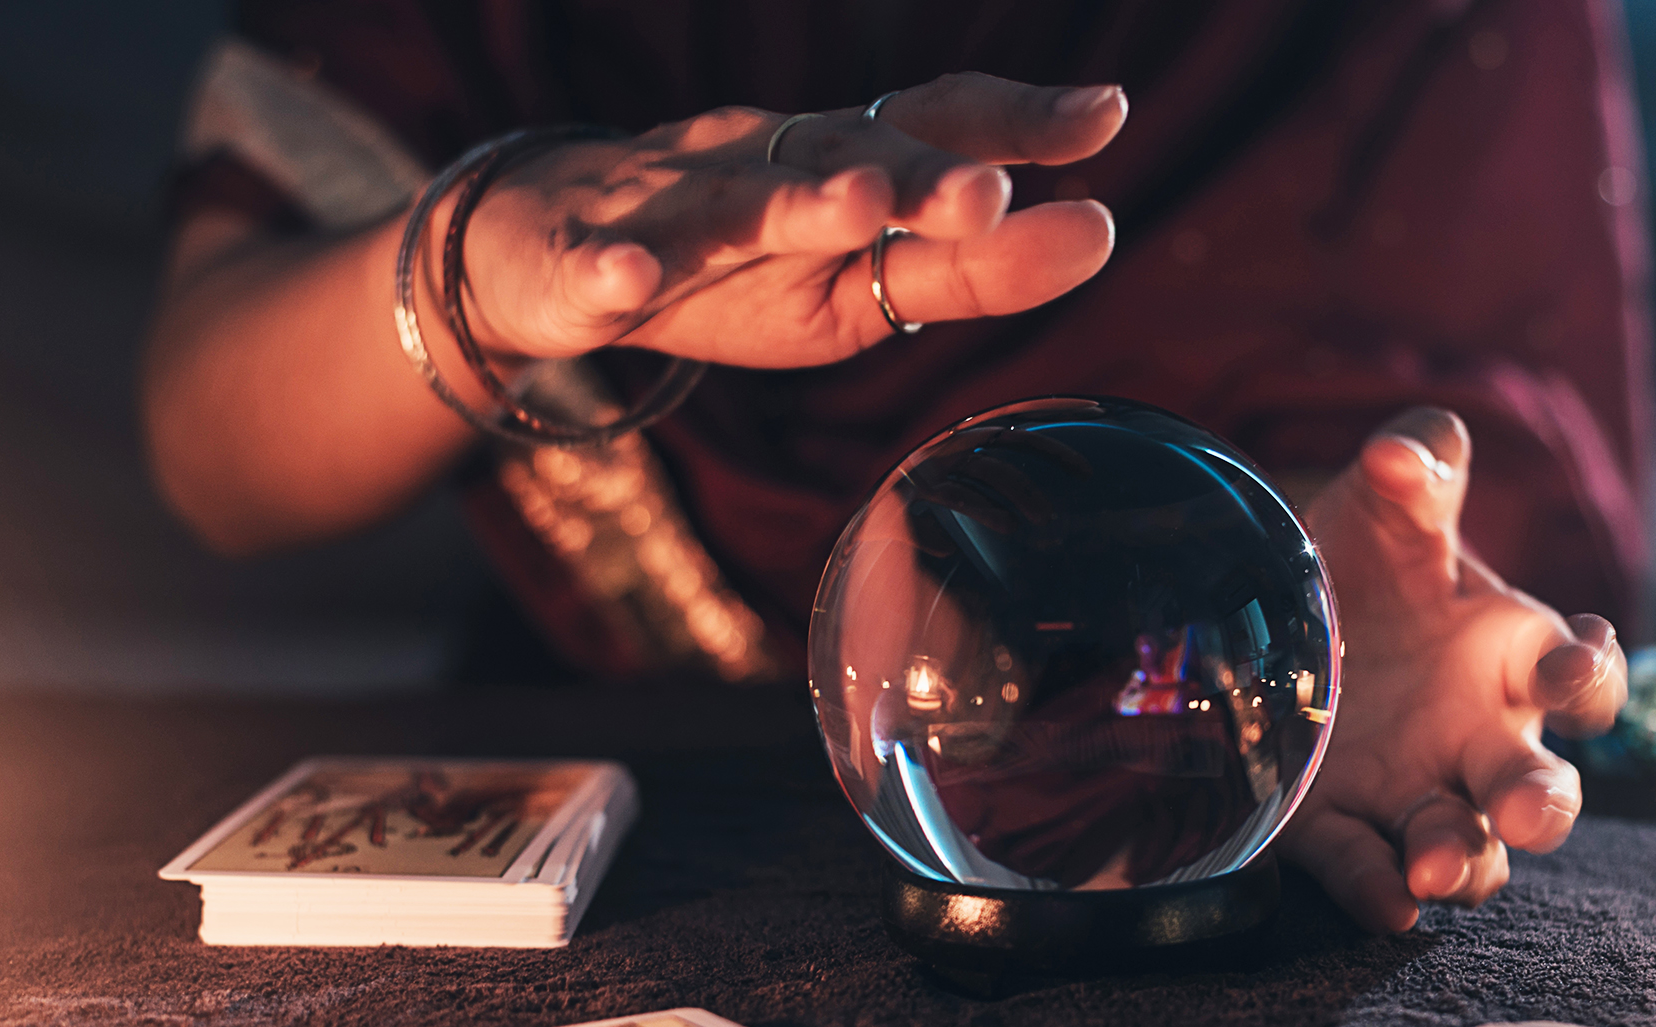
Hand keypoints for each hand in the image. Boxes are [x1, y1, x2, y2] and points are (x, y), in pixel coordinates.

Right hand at [456, 73, 1126, 368]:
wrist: (550, 253)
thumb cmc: (734, 269)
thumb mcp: (862, 280)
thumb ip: (972, 263)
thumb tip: (1102, 227)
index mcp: (834, 163)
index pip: (933, 123)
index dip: (1015, 120)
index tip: (1104, 118)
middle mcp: (761, 164)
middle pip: (846, 159)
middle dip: (920, 173)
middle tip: (991, 190)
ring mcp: (669, 208)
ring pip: (732, 203)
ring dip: (796, 203)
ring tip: (860, 203)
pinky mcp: (583, 261)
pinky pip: (596, 265)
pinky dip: (611, 268)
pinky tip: (629, 280)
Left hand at [1278, 408, 1628, 931]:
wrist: (1275, 612)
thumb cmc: (1366, 559)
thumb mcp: (1390, 507)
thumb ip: (1418, 470)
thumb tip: (1406, 449)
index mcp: (1516, 659)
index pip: (1584, 679)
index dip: (1590, 674)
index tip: (1575, 666)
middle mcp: (1480, 739)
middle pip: (1534, 788)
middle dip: (1541, 806)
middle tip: (1530, 816)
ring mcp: (1413, 791)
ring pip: (1463, 845)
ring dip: (1459, 860)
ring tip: (1433, 868)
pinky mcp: (1338, 827)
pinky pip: (1366, 868)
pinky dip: (1376, 890)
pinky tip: (1384, 903)